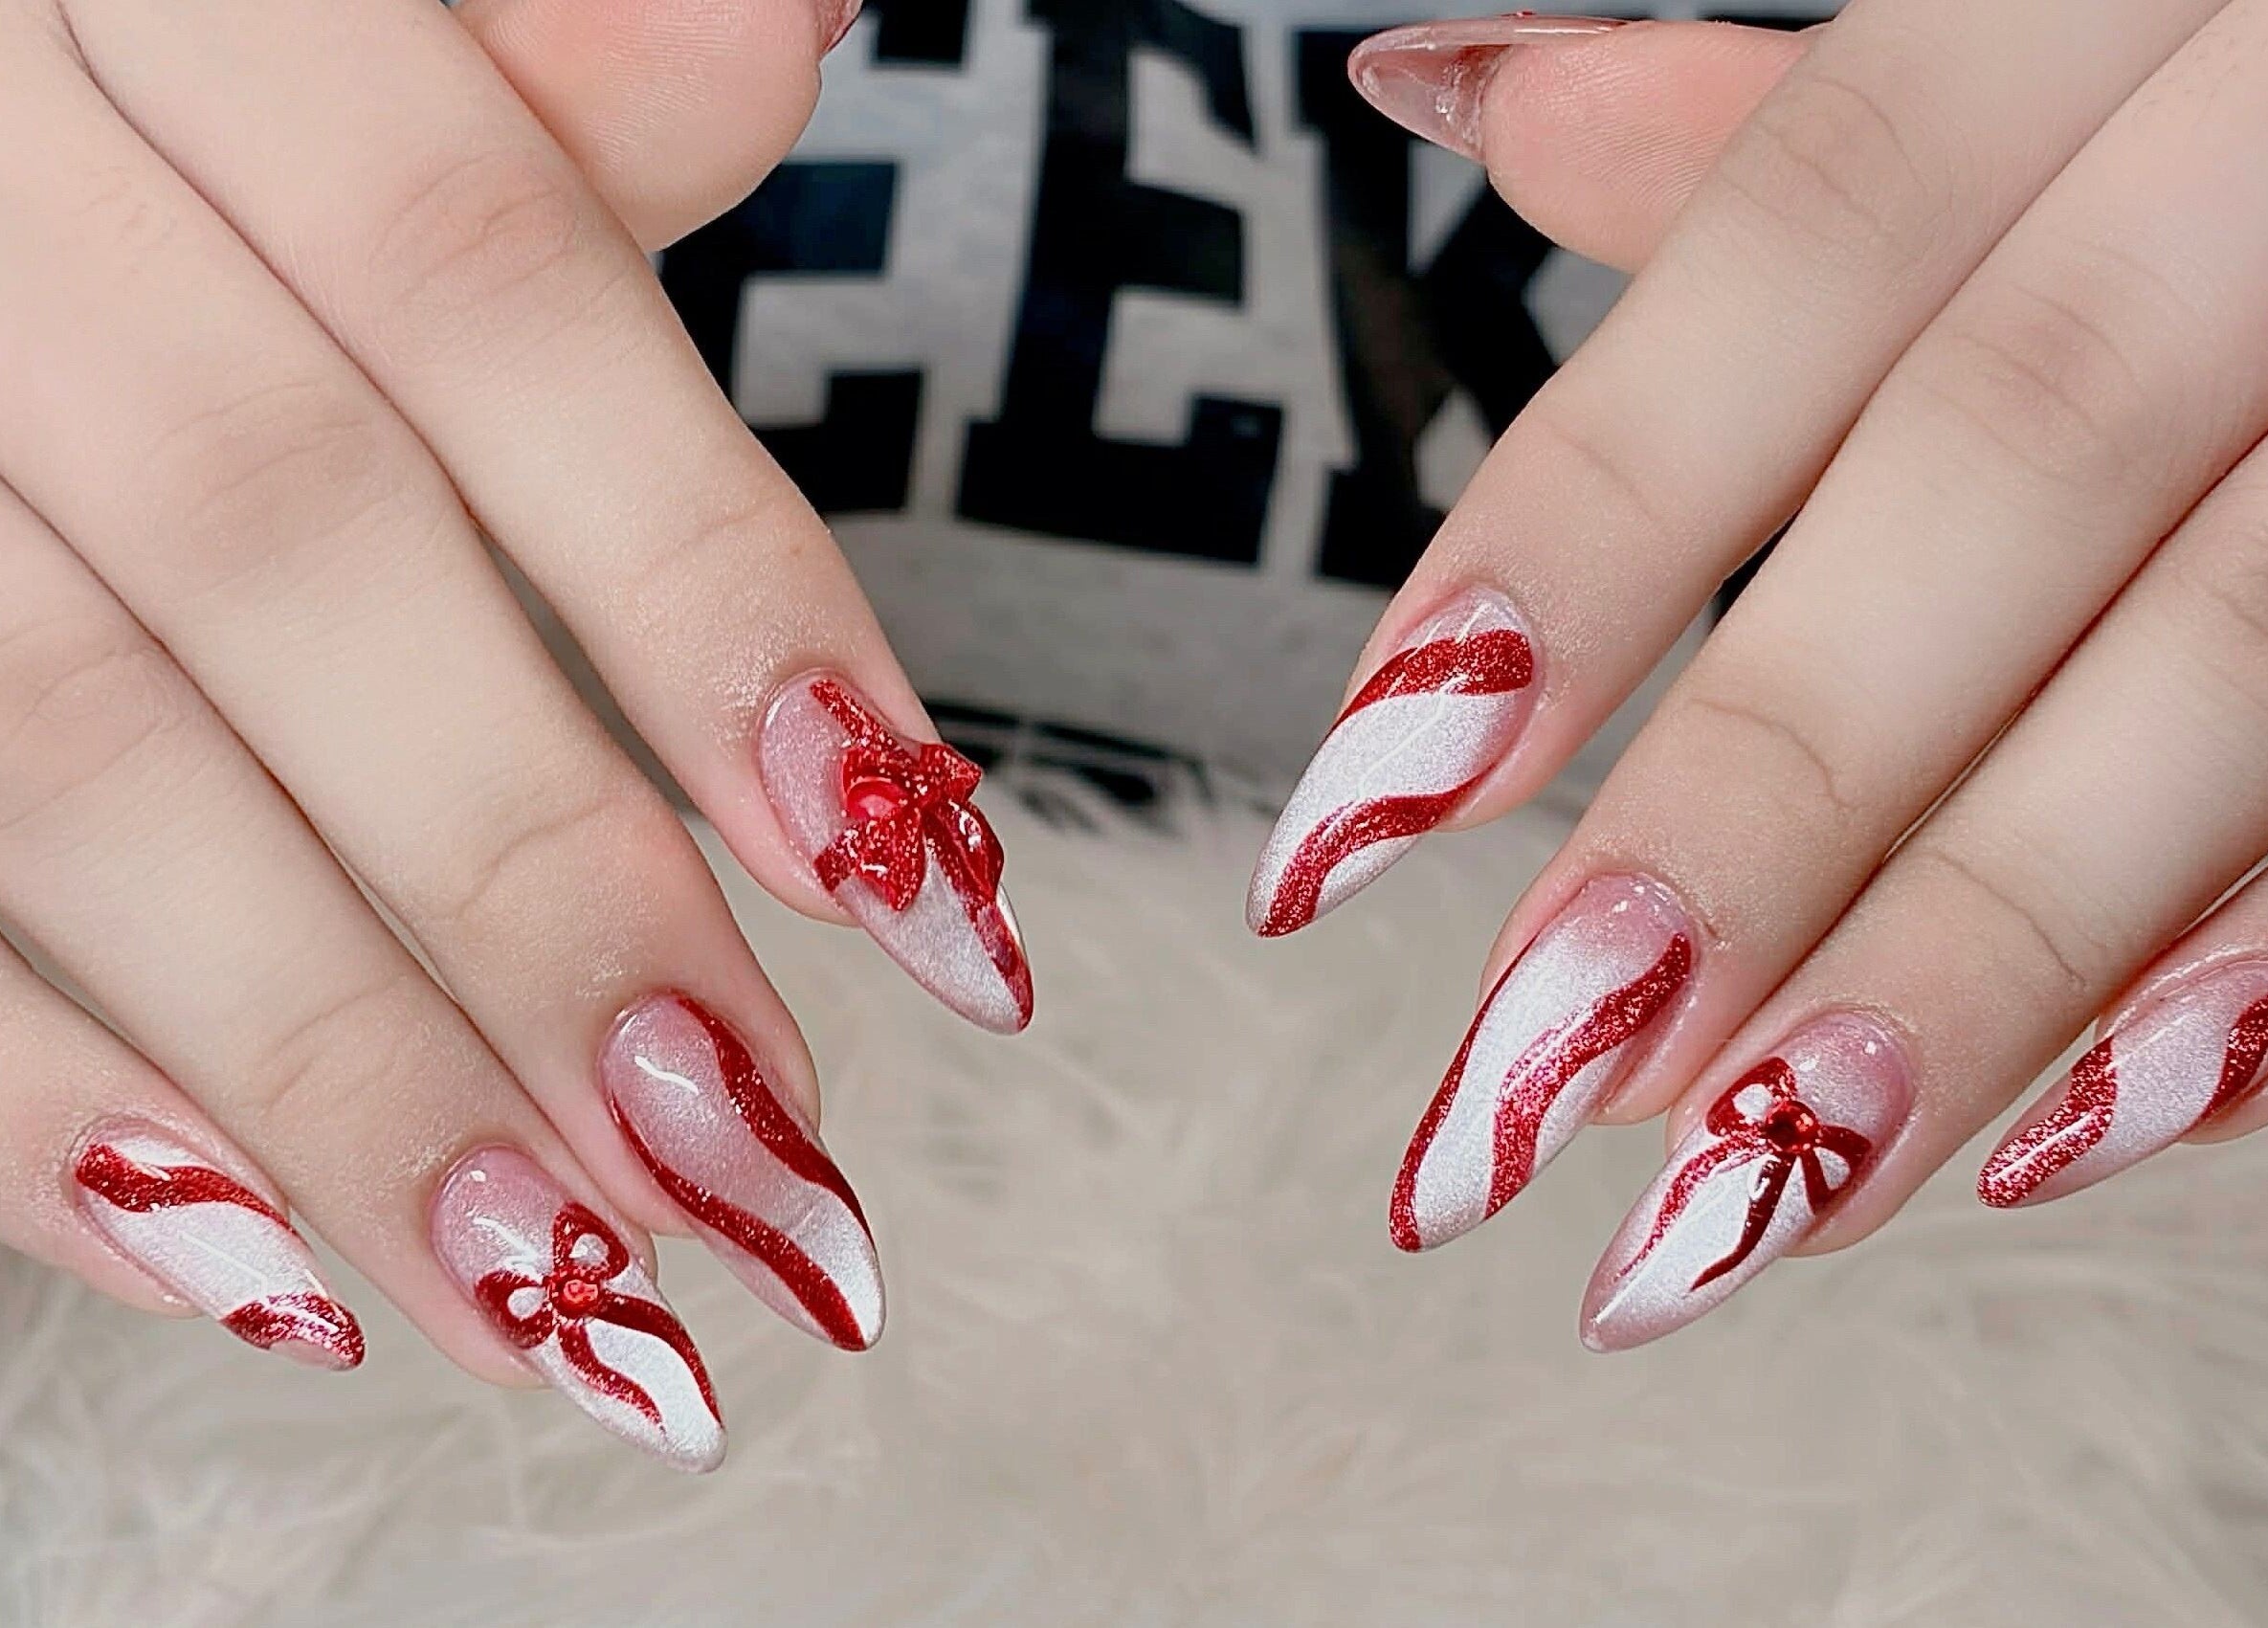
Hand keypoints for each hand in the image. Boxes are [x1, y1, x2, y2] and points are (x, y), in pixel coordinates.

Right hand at [0, 0, 1030, 1470]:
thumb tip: (786, 34)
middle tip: (757, 1159)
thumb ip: (538, 60)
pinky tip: (246, 1265)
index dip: (713, 600)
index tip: (918, 883)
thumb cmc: (138, 58)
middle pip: (288, 555)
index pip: (481, 290)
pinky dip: (34, 1098)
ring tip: (561, 1289)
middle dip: (544, 888)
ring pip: (60, 756)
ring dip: (327, 1062)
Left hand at [1253, 4, 2267, 1347]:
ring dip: (1978, 949)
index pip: (1815, 234)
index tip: (1372, 798)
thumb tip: (1484, 103)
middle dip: (1761, 790)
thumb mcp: (2055, 31)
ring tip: (1747, 1186)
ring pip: (2234, 657)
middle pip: (2008, 464)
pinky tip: (2073, 1129)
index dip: (1590, 516)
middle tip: (1540, 1069)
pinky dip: (2257, 963)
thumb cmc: (2238, 83)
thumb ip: (1786, 126)